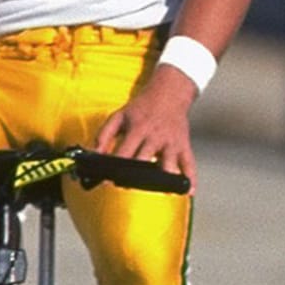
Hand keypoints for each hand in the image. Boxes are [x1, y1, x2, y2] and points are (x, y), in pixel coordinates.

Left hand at [94, 65, 197, 185]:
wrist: (169, 92)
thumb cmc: (142, 107)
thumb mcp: (119, 116)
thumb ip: (104, 134)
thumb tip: (94, 154)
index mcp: (138, 130)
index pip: (124, 154)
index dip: (114, 169)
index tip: (108, 181)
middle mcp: (155, 138)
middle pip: (145, 162)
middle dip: (135, 177)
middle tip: (127, 185)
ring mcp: (171, 143)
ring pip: (169, 166)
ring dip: (163, 181)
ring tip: (157, 190)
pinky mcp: (184, 146)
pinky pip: (189, 165)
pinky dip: (190, 179)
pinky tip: (187, 191)